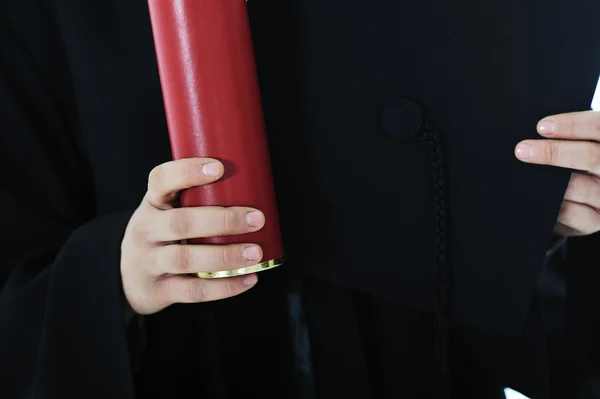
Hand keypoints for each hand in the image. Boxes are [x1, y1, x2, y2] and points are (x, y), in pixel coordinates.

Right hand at [121, 158, 264, 314]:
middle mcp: (146, 230)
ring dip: (224, 256)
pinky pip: (192, 291)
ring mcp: (149, 262)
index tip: (219, 167)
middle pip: (180, 223)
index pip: (161, 180)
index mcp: (152, 203)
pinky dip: (223, 287)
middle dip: (222, 220)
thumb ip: (196, 198)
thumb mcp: (167, 209)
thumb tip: (253, 185)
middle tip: (257, 218)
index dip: (187, 172)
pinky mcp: (159, 290)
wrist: (130, 277)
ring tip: (255, 252)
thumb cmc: (163, 233)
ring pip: (185, 259)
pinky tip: (248, 279)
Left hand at [515, 111, 599, 235]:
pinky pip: (570, 213)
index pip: (598, 127)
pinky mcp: (595, 221)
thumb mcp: (581, 147)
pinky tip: (533, 196)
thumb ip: (569, 139)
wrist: (584, 202)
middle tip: (522, 150)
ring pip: (578, 186)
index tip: (542, 127)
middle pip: (591, 157)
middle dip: (553, 152)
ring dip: (547, 181)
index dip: (572, 124)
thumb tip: (539, 130)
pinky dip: (549, 203)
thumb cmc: (578, 166)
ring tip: (523, 175)